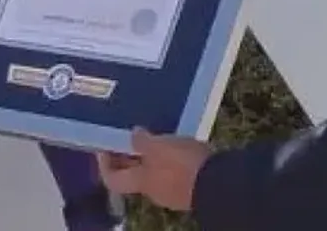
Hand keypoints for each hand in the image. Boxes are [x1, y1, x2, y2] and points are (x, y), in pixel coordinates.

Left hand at [96, 127, 213, 211]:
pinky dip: (172, 159)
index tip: (104, 146)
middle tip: (131, 135)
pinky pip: (175, 172)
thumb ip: (141, 142)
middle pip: (135, 175)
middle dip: (131, 157)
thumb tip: (132, 136)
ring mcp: (175, 192)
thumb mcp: (157, 147)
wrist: (222, 182)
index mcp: (141, 183)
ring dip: (153, 156)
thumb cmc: (183, 164)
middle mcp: (155, 191)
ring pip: (156, 173)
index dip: (105, 164)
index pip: (113, 179)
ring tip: (157, 135)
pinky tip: (179, 144)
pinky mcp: (193, 187)